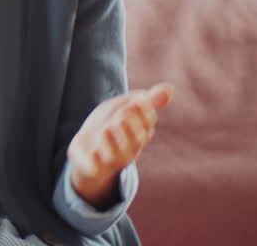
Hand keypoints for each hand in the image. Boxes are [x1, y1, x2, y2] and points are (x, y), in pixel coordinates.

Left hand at [67, 83, 174, 207]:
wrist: (86, 149)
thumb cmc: (110, 124)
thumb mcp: (124, 107)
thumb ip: (145, 100)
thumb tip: (169, 88)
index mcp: (139, 132)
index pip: (147, 123)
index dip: (143, 112)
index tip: (137, 101)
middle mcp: (130, 149)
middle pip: (135, 140)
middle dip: (129, 126)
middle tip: (122, 112)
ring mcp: (112, 159)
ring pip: (118, 155)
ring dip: (112, 142)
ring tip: (107, 129)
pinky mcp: (94, 166)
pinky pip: (98, 168)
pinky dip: (96, 161)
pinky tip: (94, 153)